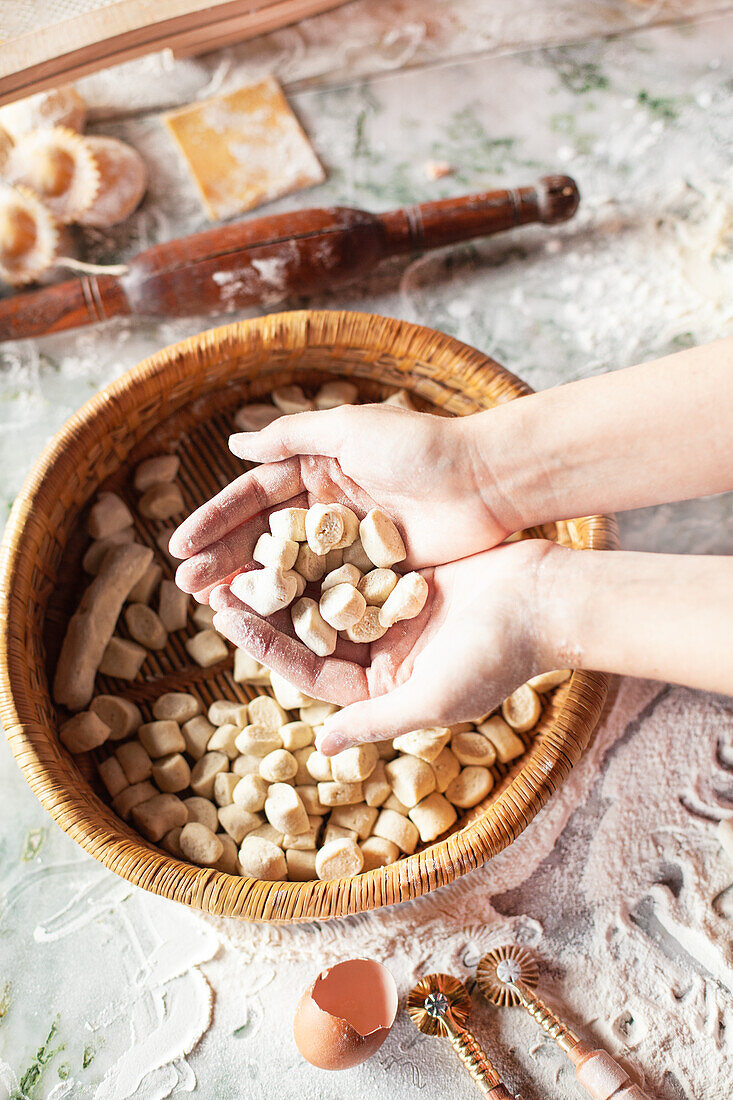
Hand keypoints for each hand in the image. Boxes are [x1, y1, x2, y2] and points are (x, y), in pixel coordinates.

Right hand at [169, 404, 512, 596]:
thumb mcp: (351, 429)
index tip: (179, 547)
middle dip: (223, 559)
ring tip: (214, 606)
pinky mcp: (376, 572)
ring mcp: (351, 543)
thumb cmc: (420, 448)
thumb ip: (293, 436)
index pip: (253, 497)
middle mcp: (328, 506)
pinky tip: (269, 624)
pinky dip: (298, 607)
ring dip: (253, 587)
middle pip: (265, 537)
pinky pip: (328, 592)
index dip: (215, 521)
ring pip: (290, 569)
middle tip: (187, 586)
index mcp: (318, 468)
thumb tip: (233, 445)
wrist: (486, 481)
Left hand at [209, 539, 552, 753]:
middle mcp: (383, 655)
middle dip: (266, 610)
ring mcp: (392, 615)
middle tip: (220, 584)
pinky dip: (324, 551)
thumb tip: (323, 747)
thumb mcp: (435, 697)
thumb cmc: (498, 656)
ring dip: (288, 577)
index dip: (266, 647)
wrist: (548, 598)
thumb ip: (378, 720)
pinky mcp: (404, 579)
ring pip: (325, 597)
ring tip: (244, 553)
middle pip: (310, 634)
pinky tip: (289, 527)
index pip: (310, 672)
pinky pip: (353, 565)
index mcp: (384, 689)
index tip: (228, 618)